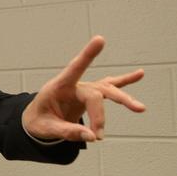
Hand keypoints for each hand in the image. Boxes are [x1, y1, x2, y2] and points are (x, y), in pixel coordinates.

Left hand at [22, 36, 144, 141]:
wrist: (36, 119)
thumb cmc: (38, 121)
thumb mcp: (46, 128)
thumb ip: (67, 131)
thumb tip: (92, 136)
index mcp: (58, 87)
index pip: (74, 68)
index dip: (87, 55)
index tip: (100, 39)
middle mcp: (74, 85)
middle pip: (95, 93)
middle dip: (99, 115)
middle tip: (99, 136)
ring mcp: (84, 89)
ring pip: (107, 90)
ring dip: (123, 99)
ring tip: (140, 108)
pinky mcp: (91, 96)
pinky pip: (110, 87)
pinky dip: (125, 81)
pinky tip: (140, 74)